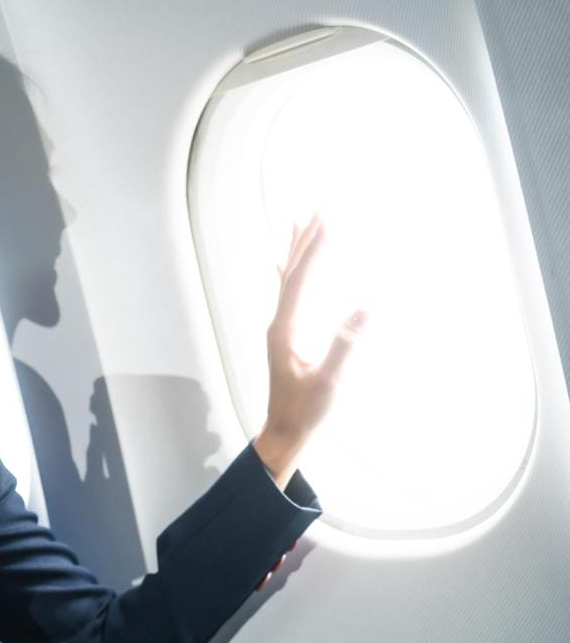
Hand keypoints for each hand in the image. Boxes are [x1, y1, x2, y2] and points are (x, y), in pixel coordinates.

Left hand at [257, 214, 366, 482]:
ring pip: (286, 280)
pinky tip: (281, 265)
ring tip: (299, 223)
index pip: (300, 280)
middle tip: (318, 209)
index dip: (315, 250)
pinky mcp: (284, 337)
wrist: (284, 432)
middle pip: (290, 272)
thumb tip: (365, 307)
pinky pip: (286, 295)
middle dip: (305, 241)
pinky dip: (288, 274)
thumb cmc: (307, 410)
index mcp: (285, 330)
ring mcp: (279, 329)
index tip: (328, 222)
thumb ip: (345, 345)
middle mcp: (278, 324)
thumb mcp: (330, 380)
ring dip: (296, 252)